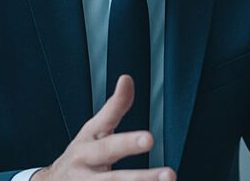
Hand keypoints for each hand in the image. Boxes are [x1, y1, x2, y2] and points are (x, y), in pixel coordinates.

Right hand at [32, 75, 174, 180]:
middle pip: (113, 180)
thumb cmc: (81, 154)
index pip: (109, 145)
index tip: (149, 138)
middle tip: (169, 175)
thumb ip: (113, 108)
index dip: (128, 142)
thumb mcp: (92, 130)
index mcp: (87, 150)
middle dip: (140, 178)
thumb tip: (127, 79)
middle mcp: (86, 174)